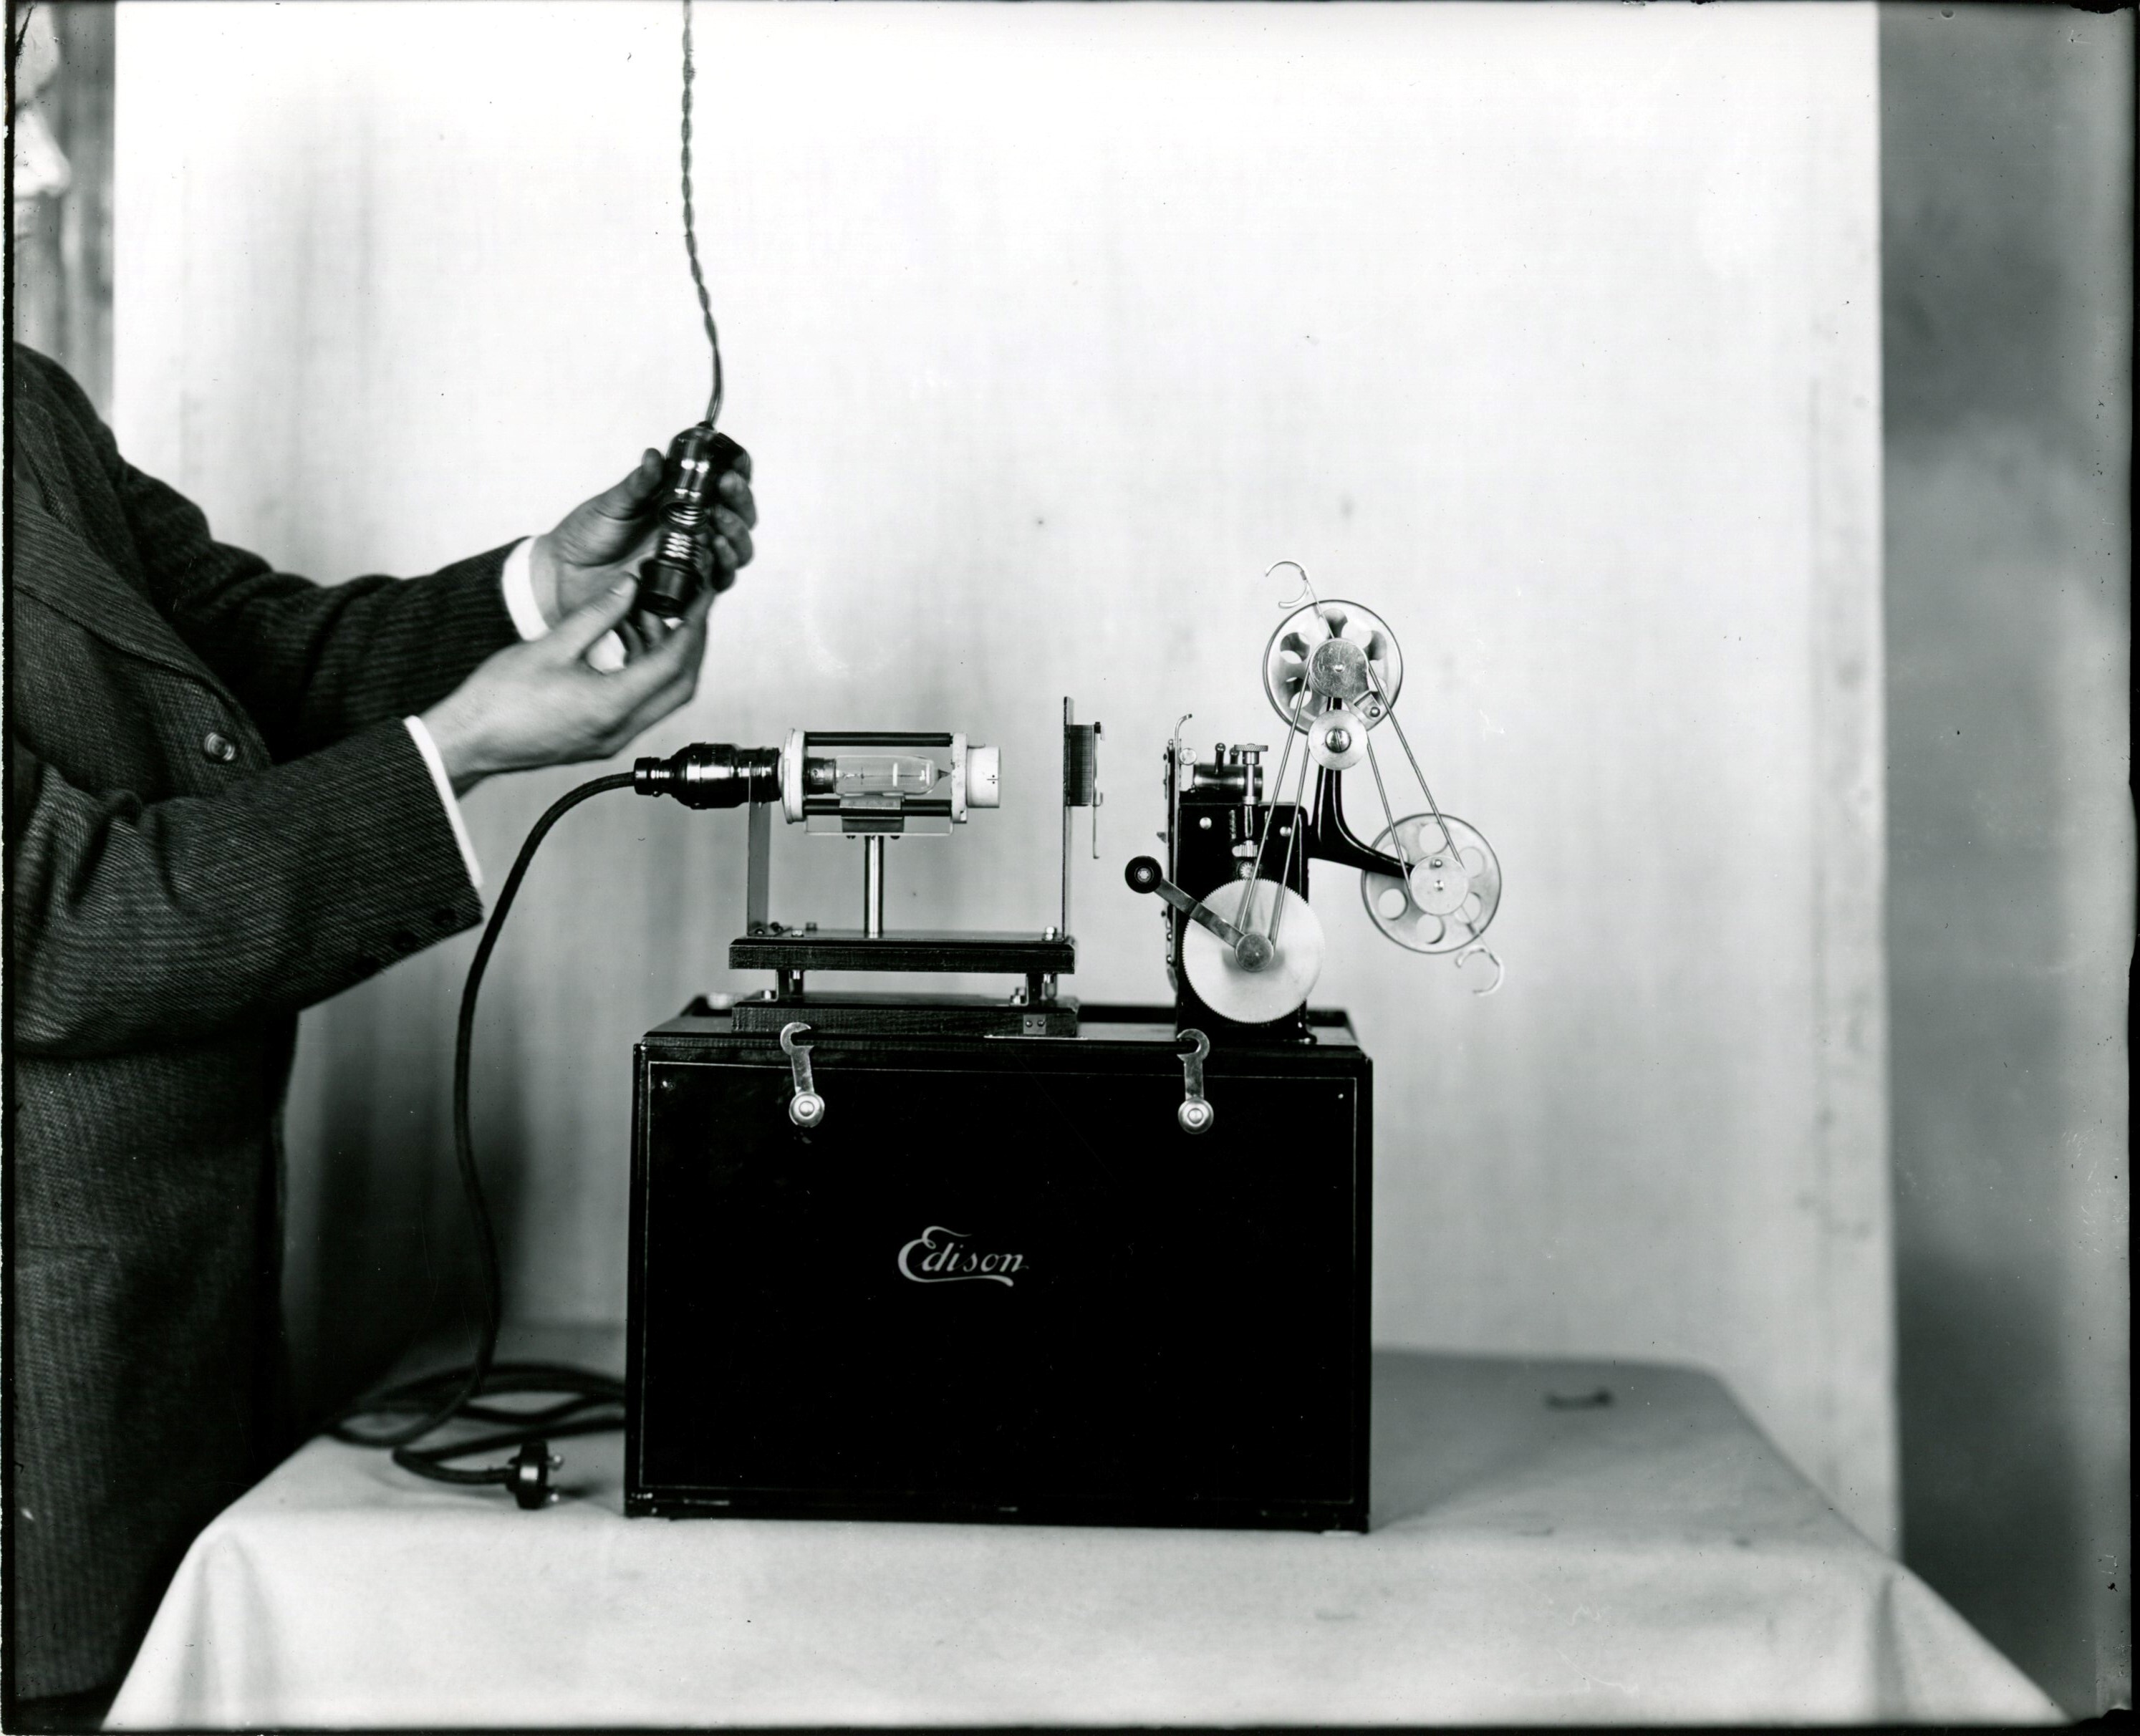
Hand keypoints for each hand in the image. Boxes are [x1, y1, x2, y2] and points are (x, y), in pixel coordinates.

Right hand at [421, 580, 713, 792]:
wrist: (468, 740)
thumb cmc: (498, 700)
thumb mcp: (552, 645)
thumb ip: (598, 614)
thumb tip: (629, 587)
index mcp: (610, 705)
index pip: (674, 662)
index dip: (693, 625)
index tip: (702, 599)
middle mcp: (619, 729)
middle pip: (680, 685)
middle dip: (690, 643)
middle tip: (690, 607)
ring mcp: (612, 738)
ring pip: (662, 697)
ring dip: (666, 658)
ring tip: (654, 617)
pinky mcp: (601, 738)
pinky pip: (640, 705)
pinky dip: (645, 673)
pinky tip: (631, 643)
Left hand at [527, 443, 755, 647]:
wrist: (564, 575)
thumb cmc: (587, 536)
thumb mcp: (612, 504)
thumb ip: (639, 484)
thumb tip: (655, 456)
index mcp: (680, 503)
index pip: (722, 487)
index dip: (736, 473)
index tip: (733, 464)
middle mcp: (693, 531)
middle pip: (739, 518)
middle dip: (740, 501)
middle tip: (728, 486)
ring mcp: (692, 560)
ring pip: (736, 550)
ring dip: (736, 534)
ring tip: (721, 520)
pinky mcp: (686, 588)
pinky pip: (718, 581)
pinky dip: (722, 565)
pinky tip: (713, 549)